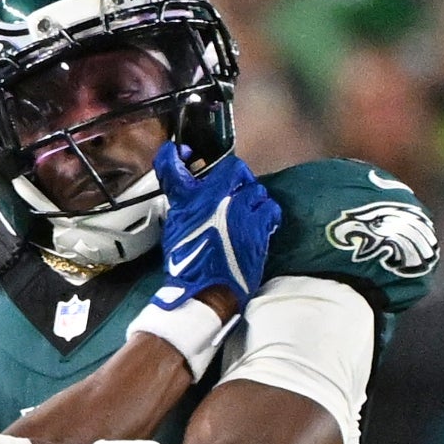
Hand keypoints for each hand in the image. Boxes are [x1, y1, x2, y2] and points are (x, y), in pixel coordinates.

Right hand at [149, 142, 280, 313]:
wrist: (207, 289)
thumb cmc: (189, 265)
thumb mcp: (176, 231)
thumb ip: (183, 206)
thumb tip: (188, 194)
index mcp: (187, 201)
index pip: (174, 168)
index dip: (174, 157)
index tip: (181, 154)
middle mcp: (213, 198)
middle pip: (233, 169)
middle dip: (237, 178)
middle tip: (235, 190)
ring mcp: (239, 209)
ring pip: (256, 189)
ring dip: (253, 198)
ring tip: (248, 212)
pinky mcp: (259, 223)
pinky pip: (269, 208)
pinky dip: (266, 214)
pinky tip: (259, 224)